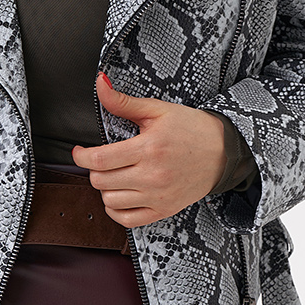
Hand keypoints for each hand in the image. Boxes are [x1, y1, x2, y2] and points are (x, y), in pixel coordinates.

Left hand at [71, 72, 226, 227]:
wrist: (224, 151)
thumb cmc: (191, 128)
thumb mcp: (158, 110)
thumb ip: (124, 102)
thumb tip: (100, 84)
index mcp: (149, 148)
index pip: (101, 160)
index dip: (82, 156)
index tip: (80, 151)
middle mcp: (152, 176)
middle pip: (102, 181)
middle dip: (94, 169)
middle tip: (101, 159)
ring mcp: (158, 197)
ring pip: (110, 201)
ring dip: (105, 188)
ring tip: (113, 175)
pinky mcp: (164, 210)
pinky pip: (127, 220)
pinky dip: (116, 209)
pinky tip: (119, 195)